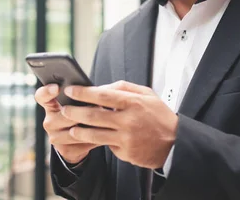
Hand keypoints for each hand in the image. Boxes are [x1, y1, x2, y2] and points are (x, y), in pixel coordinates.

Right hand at [34, 84, 98, 163]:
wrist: (78, 142)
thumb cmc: (80, 114)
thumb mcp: (77, 103)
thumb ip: (80, 95)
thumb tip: (95, 89)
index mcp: (50, 105)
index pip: (42, 96)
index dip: (47, 91)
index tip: (57, 87)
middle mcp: (49, 121)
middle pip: (65, 114)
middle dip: (84, 110)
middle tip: (100, 106)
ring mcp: (55, 137)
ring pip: (75, 130)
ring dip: (92, 125)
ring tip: (105, 119)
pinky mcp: (65, 150)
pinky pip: (83, 143)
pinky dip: (96, 138)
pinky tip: (105, 133)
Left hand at [61, 80, 177, 168]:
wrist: (175, 143)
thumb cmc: (159, 116)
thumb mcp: (146, 94)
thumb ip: (123, 88)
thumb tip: (101, 87)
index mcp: (133, 102)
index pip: (102, 95)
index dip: (83, 92)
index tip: (71, 90)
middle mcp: (128, 120)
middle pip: (94, 115)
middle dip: (75, 112)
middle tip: (64, 109)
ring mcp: (126, 138)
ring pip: (95, 134)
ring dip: (79, 131)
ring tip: (71, 127)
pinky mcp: (125, 152)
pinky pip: (106, 145)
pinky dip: (97, 141)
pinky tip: (89, 138)